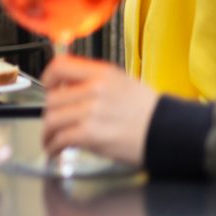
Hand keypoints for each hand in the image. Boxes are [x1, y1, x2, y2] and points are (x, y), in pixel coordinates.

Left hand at [41, 54, 158, 165]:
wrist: (168, 132)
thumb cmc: (148, 111)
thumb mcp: (122, 82)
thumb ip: (93, 81)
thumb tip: (67, 86)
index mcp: (102, 73)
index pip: (60, 66)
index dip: (49, 77)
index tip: (48, 87)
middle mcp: (94, 89)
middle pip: (52, 99)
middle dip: (49, 113)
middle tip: (53, 121)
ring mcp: (91, 112)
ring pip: (52, 119)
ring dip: (47, 132)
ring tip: (50, 139)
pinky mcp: (91, 134)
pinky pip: (60, 138)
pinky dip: (53, 146)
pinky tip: (56, 149)